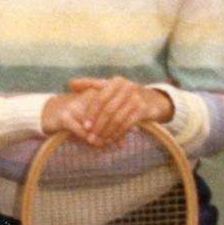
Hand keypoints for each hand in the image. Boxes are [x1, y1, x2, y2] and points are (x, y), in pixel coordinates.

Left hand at [41, 77, 173, 148]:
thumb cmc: (125, 94)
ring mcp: (137, 98)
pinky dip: (118, 134)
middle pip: (108, 110)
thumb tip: (70, 83)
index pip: (100, 98)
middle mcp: (127, 87)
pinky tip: (111, 140)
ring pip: (117, 119)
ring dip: (107, 133)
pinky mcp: (143, 109)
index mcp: (116, 81)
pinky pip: (127, 124)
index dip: (91, 113)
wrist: (153, 100)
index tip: (84, 126)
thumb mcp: (110, 87)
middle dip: (98, 126)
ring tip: (99, 142)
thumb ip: (91, 85)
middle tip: (90, 139)